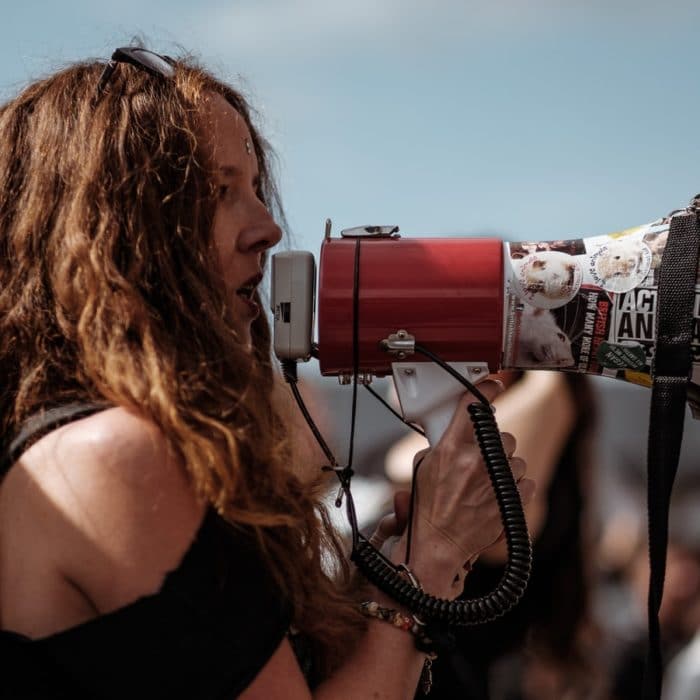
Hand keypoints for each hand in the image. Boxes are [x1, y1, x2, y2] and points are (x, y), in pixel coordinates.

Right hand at [392, 380, 534, 597]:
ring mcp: (497, 481)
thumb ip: (442, 443)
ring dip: (504, 467)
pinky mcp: (511, 501)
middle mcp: (477, 461)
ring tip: (486, 483)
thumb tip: (457, 428)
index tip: (494, 384)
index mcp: (452, 448)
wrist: (439, 543)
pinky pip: (526, 481)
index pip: (474, 405)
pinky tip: (498, 494)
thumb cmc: (428, 508)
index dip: (487, 389)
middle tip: (480, 458)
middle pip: (501, 434)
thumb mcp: (424, 466)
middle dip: (493, 444)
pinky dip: (516, 487)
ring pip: (515, 458)